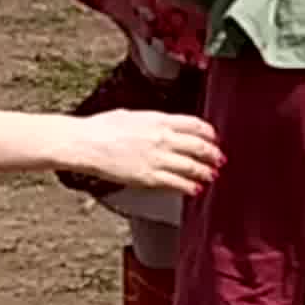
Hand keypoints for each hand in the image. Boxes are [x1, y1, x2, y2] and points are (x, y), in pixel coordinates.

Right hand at [63, 110, 221, 195]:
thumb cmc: (102, 127)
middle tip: (219, 159)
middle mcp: (163, 138)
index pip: (195, 124)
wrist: (86, 143)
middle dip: (213, 154)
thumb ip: (153, 121)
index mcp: (159, 120)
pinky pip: (176, 183)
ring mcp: (157, 158)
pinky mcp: (149, 177)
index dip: (208, 133)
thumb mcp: (133, 115)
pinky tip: (194, 189)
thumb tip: (164, 125)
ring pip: (192, 167)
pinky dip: (189, 187)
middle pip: (199, 147)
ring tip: (211, 176)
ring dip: (205, 172)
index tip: (212, 138)